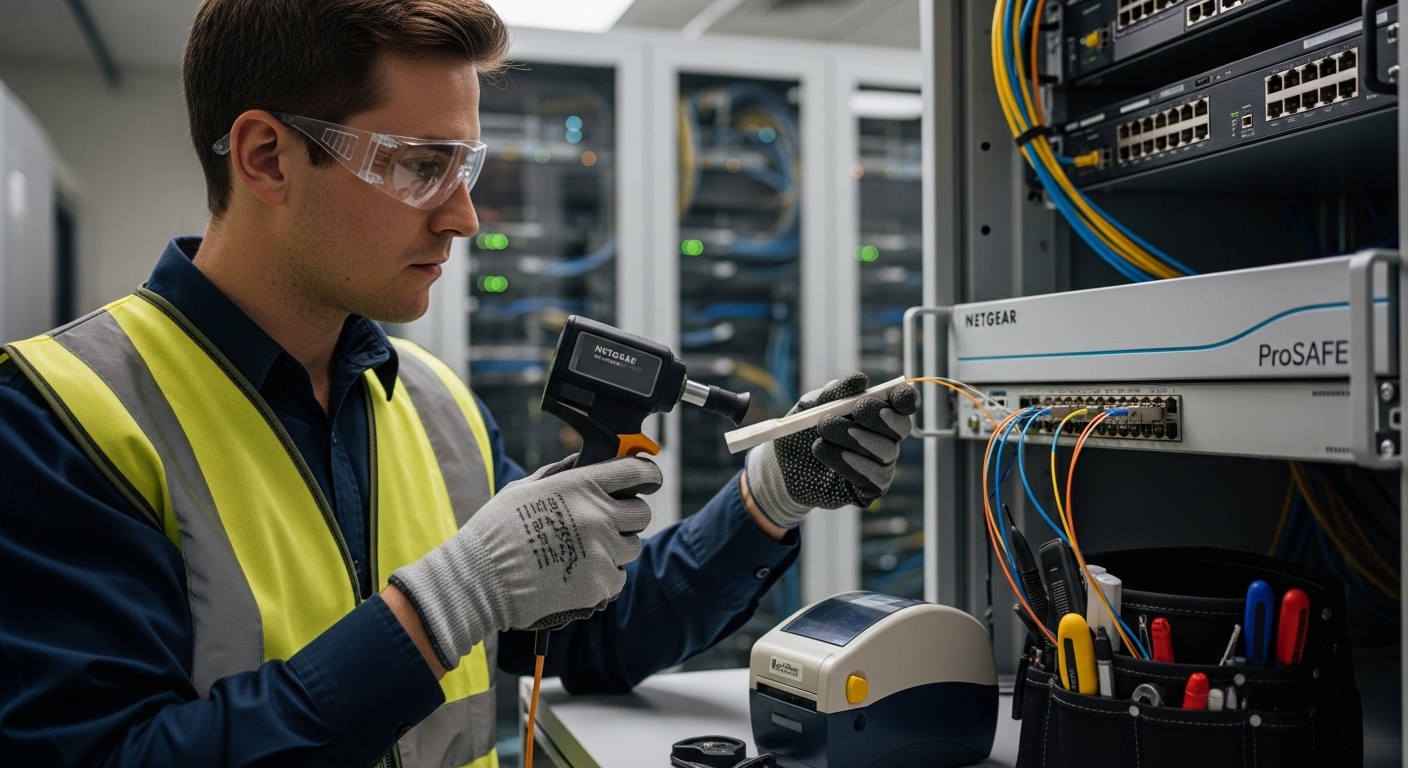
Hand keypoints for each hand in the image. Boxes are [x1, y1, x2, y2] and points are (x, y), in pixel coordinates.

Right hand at [387, 455, 658, 670]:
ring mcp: (601, 552)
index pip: (637, 471)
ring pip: (632, 547)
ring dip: (615, 549)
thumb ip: (560, 474)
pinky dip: (603, 578)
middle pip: (642, 513)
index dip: (648, 475)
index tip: (649, 481)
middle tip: (607, 525)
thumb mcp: (525, 489)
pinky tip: (576, 575)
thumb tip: (582, 462)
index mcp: (580, 486)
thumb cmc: (495, 532)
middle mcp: (597, 516)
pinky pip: (618, 578)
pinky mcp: (600, 584)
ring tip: (583, 553)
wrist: (478, 581)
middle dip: (629, 517)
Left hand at [744, 372, 917, 527]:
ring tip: (823, 432)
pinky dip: (852, 465)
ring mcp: (881, 464)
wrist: (782, 468)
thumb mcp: (810, 407)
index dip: (906, 398)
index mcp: (876, 411)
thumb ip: (834, 392)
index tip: (895, 394)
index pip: (904, 403)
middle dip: (879, 416)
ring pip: (885, 451)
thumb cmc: (801, 431)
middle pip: (901, 427)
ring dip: (855, 439)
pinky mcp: (871, 488)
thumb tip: (860, 380)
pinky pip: (875, 478)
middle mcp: (885, 437)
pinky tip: (829, 458)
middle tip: (856, 410)